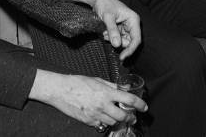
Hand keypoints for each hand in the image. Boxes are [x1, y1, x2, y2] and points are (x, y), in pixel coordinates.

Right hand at [29, 71, 146, 128]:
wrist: (62, 90)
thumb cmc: (78, 82)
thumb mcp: (97, 80)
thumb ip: (112, 85)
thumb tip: (124, 88)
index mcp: (106, 92)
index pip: (129, 100)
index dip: (139, 104)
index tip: (144, 107)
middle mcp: (103, 105)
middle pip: (123, 116)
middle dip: (131, 118)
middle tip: (133, 117)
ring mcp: (96, 115)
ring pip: (113, 122)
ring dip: (119, 121)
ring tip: (120, 117)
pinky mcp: (89, 122)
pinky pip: (102, 125)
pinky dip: (106, 122)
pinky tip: (106, 117)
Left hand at [91, 0, 141, 60]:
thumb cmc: (104, 3)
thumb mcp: (108, 17)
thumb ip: (113, 31)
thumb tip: (117, 45)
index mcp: (133, 19)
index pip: (136, 39)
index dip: (130, 50)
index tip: (122, 57)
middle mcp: (132, 24)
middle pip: (130, 42)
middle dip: (118, 43)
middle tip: (107, 37)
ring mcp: (126, 26)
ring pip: (123, 41)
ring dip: (113, 40)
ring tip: (105, 32)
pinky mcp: (120, 28)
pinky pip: (118, 38)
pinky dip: (111, 38)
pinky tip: (105, 32)